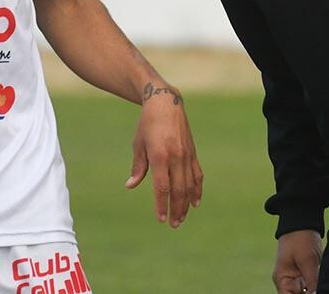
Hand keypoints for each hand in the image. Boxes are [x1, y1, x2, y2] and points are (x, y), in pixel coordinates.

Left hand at [125, 83, 202, 226]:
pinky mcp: (193, 153)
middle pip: (178, 190)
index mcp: (160, 155)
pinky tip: (195, 202)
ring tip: (182, 218)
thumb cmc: (147, 124)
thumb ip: (138, 167)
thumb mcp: (138, 144)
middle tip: (173, 225)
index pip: (162, 187)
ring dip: (186, 204)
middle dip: (176, 210)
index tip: (160, 219)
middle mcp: (176, 157)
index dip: (161, 205)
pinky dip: (197, 190)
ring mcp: (187, 155)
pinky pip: (197, 175)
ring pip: (189, 185)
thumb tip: (130, 186)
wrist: (166, 103)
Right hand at [273, 229, 321, 293]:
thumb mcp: (307, 260)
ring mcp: (298, 279)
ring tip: (323, 285)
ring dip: (314, 290)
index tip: (313, 293)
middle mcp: (288, 282)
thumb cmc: (300, 238)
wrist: (303, 221)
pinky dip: (317, 287)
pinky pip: (312, 287)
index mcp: (282, 280)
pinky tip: (324, 284)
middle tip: (321, 288)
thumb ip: (312, 281)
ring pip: (307, 292)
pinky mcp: (307, 275)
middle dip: (310, 293)